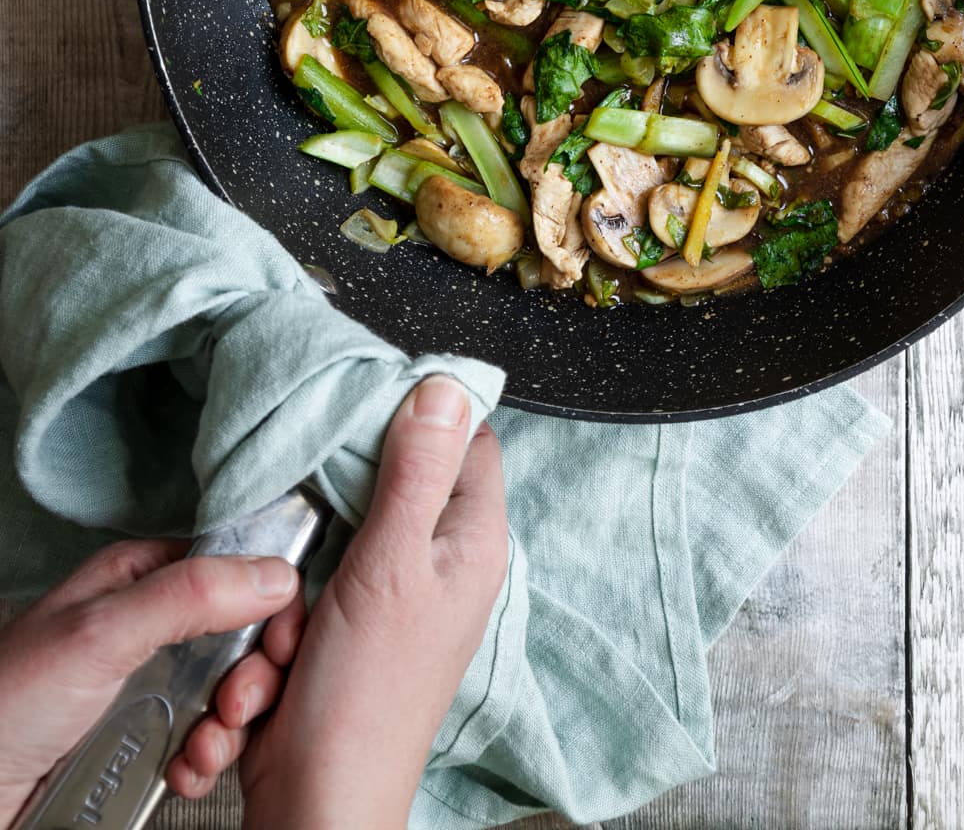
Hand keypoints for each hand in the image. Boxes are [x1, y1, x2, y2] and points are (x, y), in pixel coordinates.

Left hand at [0, 538, 301, 825]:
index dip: (271, 601)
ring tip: (204, 747)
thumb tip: (274, 572)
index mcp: (143, 577)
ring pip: (229, 696)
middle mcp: (153, 627)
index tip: (282, 639)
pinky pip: (203, 747)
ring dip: (232, 726)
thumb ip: (189, 594)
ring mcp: (151, 688)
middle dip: (254, 674)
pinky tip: (187, 772)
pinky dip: (206, 764)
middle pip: (244, 636)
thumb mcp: (100, 632)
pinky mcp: (146, 744)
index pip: (236, 569)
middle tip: (236, 702)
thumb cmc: (4, 702)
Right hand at [240, 376, 507, 829]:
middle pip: (381, 488)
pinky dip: (280, 628)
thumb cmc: (365, 697)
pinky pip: (300, 597)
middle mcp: (439, 565)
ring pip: (326, 544)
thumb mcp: (390, 562)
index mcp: (472, 541)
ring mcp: (389, 601)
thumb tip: (446, 387)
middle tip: (314, 560)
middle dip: (327, 518)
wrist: (316, 801)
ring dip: (292, 587)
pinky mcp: (342, 633)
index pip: (466, 440)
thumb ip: (417, 470)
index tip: (363, 413)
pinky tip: (278, 669)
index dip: (419, 416)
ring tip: (294, 638)